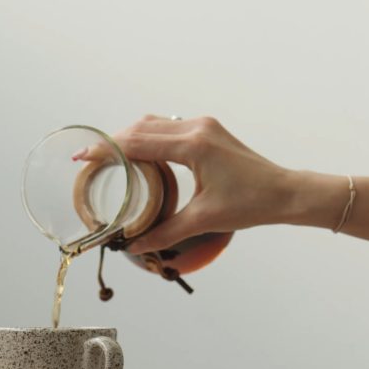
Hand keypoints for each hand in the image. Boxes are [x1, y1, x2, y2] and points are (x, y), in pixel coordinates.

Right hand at [104, 115, 296, 252]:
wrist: (285, 193)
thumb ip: (165, 231)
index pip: (137, 142)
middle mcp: (197, 128)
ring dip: (131, 137)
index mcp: (193, 146)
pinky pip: (169, 127)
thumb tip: (135, 245)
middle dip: (112, 142)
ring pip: (154, 123)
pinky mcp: (210, 130)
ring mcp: (204, 126)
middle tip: (90, 160)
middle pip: (141, 128)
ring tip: (110, 157)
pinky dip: (150, 136)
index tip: (83, 157)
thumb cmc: (252, 204)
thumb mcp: (204, 220)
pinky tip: (140, 154)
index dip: (106, 150)